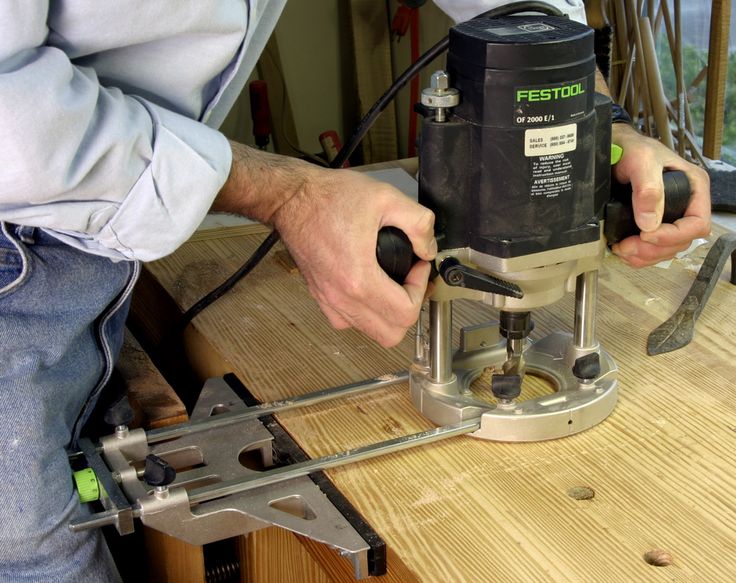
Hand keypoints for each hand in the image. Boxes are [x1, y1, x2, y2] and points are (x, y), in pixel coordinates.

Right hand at [213, 143, 435, 347]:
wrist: (291, 199)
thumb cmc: (329, 197)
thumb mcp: (385, 197)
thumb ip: (418, 222)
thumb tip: (427, 249)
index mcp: (358, 279)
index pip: (405, 313)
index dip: (421, 289)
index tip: (418, 265)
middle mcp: (341, 297)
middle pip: (390, 335)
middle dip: (408, 309)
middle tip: (409, 281)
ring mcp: (328, 300)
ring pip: (370, 332)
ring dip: (388, 315)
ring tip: (392, 284)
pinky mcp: (320, 296)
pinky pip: (348, 321)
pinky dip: (366, 313)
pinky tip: (370, 287)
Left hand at [610, 124, 710, 266]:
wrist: (613, 148)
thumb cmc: (632, 148)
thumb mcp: (641, 160)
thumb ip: (648, 188)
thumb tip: (649, 223)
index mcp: (694, 189)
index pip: (698, 224)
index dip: (673, 235)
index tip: (646, 235)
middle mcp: (686, 205)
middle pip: (681, 241)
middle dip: (654, 249)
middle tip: (627, 247)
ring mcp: (669, 216)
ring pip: (666, 249)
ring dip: (644, 255)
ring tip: (622, 249)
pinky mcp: (652, 224)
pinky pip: (653, 249)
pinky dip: (638, 255)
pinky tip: (624, 249)